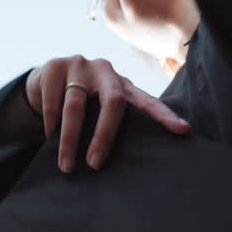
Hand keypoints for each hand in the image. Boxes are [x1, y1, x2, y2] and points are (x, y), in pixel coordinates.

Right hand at [25, 55, 190, 172]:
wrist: (46, 75)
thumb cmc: (83, 99)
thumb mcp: (100, 104)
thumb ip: (113, 119)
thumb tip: (126, 161)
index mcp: (123, 83)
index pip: (147, 100)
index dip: (165, 115)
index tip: (184, 131)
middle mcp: (105, 71)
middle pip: (113, 102)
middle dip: (105, 135)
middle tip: (95, 164)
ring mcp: (80, 65)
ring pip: (75, 106)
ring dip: (70, 139)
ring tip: (67, 165)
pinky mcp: (55, 66)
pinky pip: (52, 102)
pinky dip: (51, 124)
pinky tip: (50, 139)